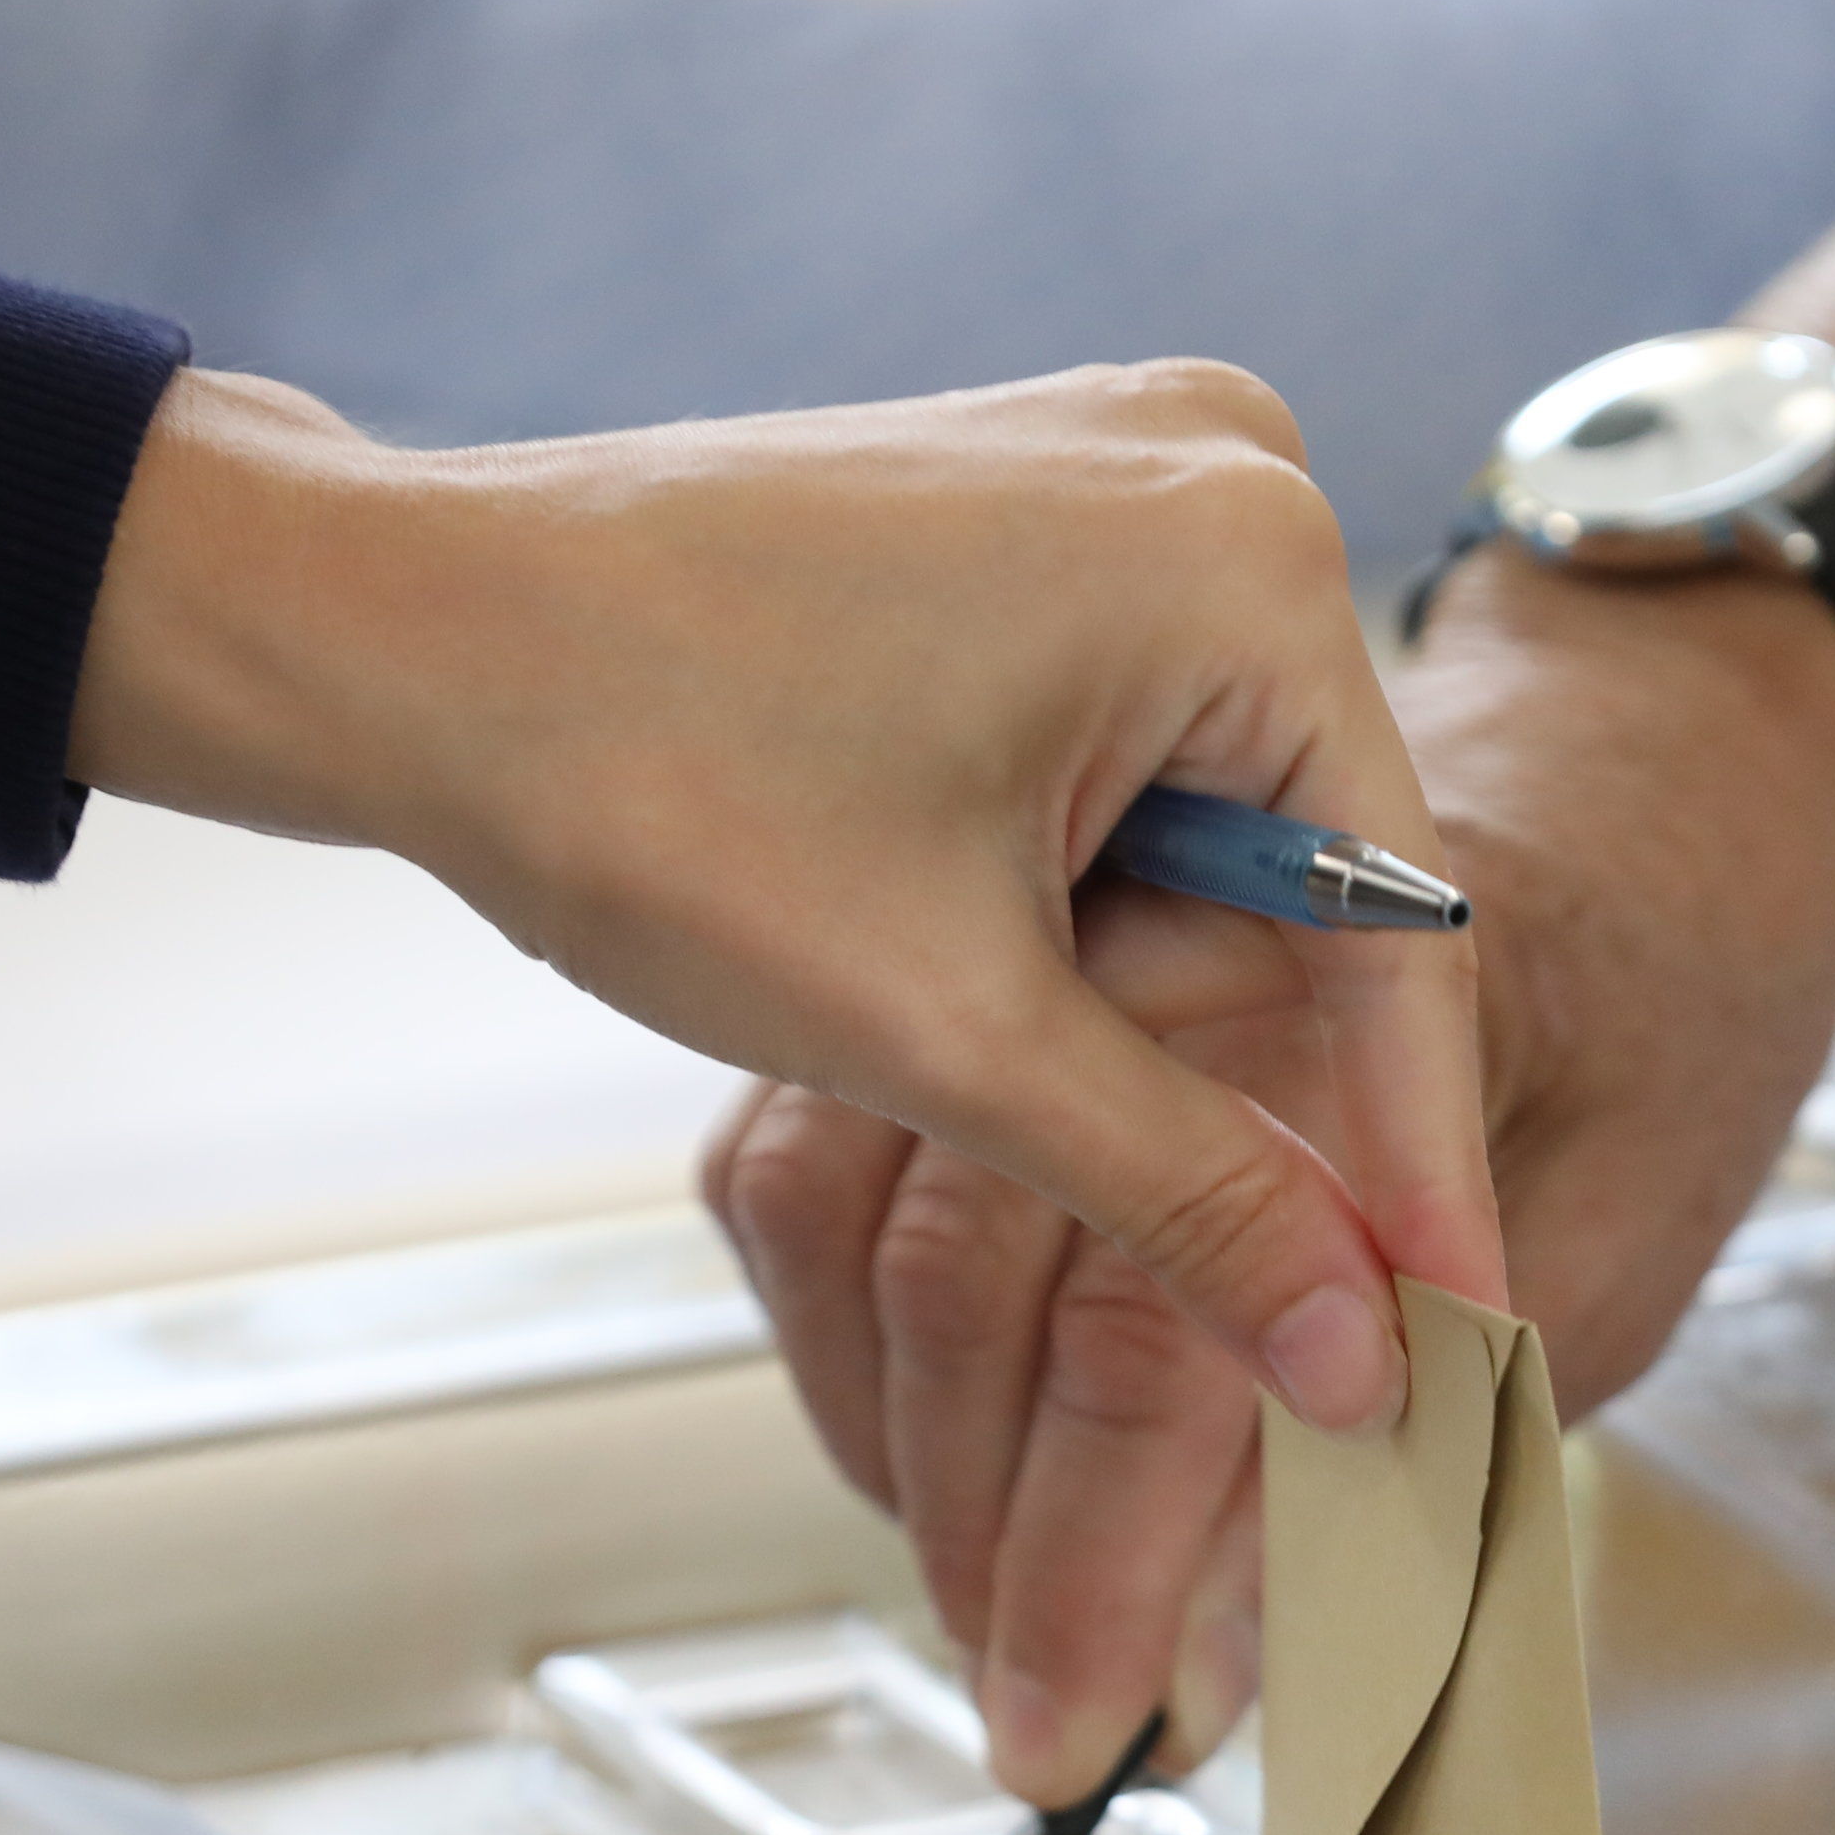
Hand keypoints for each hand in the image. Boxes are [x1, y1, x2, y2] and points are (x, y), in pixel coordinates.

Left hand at [70, 362, 1496, 1463]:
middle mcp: (1217, 476)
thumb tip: (1362, 1357)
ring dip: (1119, 985)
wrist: (384, 637)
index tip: (1449, 1348)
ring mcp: (1121, 483)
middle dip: (1220, 1063)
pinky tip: (959, 959)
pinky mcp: (1030, 523)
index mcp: (1247, 557)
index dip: (1406, 1166)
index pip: (1396, 928)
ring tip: (955, 1015)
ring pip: (1206, 834)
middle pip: (1301, 879)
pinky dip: (1069, 897)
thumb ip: (1192, 1194)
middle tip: (1151, 1216)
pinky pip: (1125, 757)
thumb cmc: (630, 773)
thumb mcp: (951, 1030)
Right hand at [710, 543, 1834, 1799]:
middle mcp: (1144, 951)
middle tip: (1033, 1717)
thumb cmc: (1645, 1043)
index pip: (1157, 1329)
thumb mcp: (1607, 1258)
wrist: (1630, 828)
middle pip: (983, 1289)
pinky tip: (908, 1452)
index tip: (1113, 1720)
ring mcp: (1030, 943)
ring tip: (974, 1609)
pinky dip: (837, 1329)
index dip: (1114, 1558)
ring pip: (860, 1229)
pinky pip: (808, 1165)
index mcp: (1322, 1023)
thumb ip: (1431, 1439)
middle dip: (994, 1545)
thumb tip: (1239, 1653)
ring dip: (900, 1454)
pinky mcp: (961, 966)